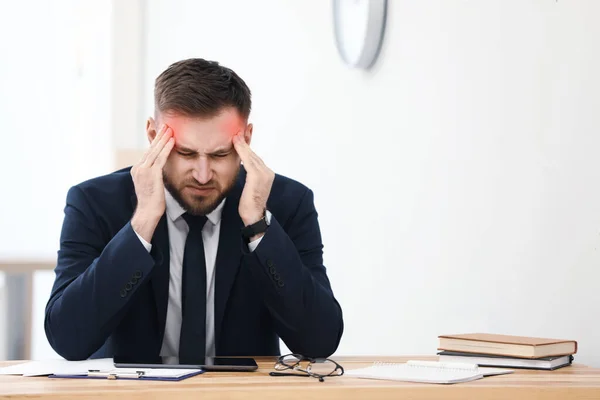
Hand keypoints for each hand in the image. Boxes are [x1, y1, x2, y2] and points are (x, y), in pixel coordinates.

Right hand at [130, 125, 173, 241]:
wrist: (148, 213)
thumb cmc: (152, 202)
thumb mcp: (152, 185)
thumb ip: (154, 175)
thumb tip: (160, 170)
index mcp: (138, 169)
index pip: (148, 152)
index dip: (155, 141)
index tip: (160, 131)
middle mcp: (139, 168)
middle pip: (150, 148)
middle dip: (158, 135)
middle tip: (166, 124)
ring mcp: (144, 170)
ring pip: (155, 150)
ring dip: (163, 138)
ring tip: (170, 128)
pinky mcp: (152, 174)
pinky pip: (161, 158)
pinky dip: (167, 148)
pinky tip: (173, 140)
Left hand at [233, 132, 274, 229]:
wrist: (254, 216)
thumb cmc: (249, 204)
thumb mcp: (249, 186)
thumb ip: (248, 174)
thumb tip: (242, 165)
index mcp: (267, 173)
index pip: (255, 157)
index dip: (248, 146)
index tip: (242, 134)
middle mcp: (268, 172)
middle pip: (254, 154)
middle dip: (245, 142)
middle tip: (238, 130)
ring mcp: (264, 174)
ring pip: (251, 155)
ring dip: (242, 144)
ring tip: (235, 134)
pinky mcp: (257, 177)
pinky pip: (248, 160)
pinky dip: (242, 151)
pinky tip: (235, 143)